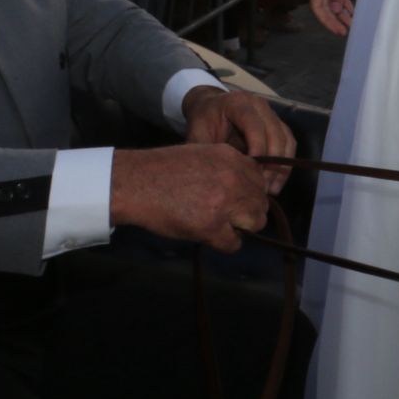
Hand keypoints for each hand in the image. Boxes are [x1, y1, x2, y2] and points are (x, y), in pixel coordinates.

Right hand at [109, 145, 268, 252]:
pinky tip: (210, 237)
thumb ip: (226, 167)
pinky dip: (225, 244)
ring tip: (223, 227)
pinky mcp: (212, 226)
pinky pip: (234, 243)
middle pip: (261, 202)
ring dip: (242, 228)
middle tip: (231, 218)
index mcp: (231, 158)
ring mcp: (225, 203)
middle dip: (249, 212)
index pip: (259, 179)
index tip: (237, 200)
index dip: (250, 192)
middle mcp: (234, 178)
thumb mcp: (202, 154)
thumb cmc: (162, 169)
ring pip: (255, 222)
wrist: (136, 183)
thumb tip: (242, 186)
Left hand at [183, 87, 295, 194]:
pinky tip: (276, 183)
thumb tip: (212, 178)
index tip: (252, 171)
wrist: (210, 108)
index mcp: (237, 103)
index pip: (253, 123)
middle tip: (261, 187)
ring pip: (285, 138)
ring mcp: (270, 112)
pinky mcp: (278, 124)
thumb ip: (205, 153)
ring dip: (281, 165)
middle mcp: (258, 104)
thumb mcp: (197, 136)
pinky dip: (286, 163)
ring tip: (270, 190)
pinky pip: (289, 143)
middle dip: (270, 162)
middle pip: (274, 131)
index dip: (256, 145)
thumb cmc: (203, 123)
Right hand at [309, 0, 366, 33]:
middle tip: (345, 31)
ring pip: (332, 1)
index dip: (326, 20)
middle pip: (324, 6)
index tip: (337, 30)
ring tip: (350, 24)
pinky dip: (344, 3)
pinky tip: (352, 11)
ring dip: (340, 13)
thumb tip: (335, 10)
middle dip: (334, 20)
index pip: (317, 6)